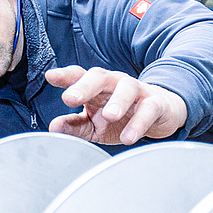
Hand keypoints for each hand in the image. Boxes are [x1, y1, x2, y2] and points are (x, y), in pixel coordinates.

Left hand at [43, 65, 187, 145]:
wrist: (162, 113)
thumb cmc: (123, 117)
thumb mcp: (95, 125)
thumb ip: (74, 125)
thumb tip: (53, 127)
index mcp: (97, 87)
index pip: (79, 76)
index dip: (65, 76)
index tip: (50, 77)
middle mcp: (115, 83)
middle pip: (99, 77)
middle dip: (84, 86)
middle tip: (70, 98)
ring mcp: (136, 91)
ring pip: (126, 89)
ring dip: (117, 102)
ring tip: (109, 116)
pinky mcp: (156, 103)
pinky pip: (148, 109)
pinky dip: (139, 123)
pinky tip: (128, 137)